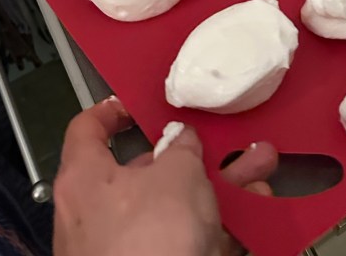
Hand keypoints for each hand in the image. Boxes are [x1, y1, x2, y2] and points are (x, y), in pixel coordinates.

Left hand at [53, 97, 277, 255]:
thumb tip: (180, 139)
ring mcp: (122, 250)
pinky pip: (184, 242)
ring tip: (261, 169)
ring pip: (174, 208)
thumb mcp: (177, 174)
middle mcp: (94, 215)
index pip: (87, 130)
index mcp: (84, 179)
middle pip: (145, 173)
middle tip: (227, 142)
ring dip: (220, 188)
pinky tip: (256, 213)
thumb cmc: (151, 237)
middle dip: (195, 157)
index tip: (140, 103)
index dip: (113, 110)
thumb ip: (181, 147)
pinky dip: (217, 228)